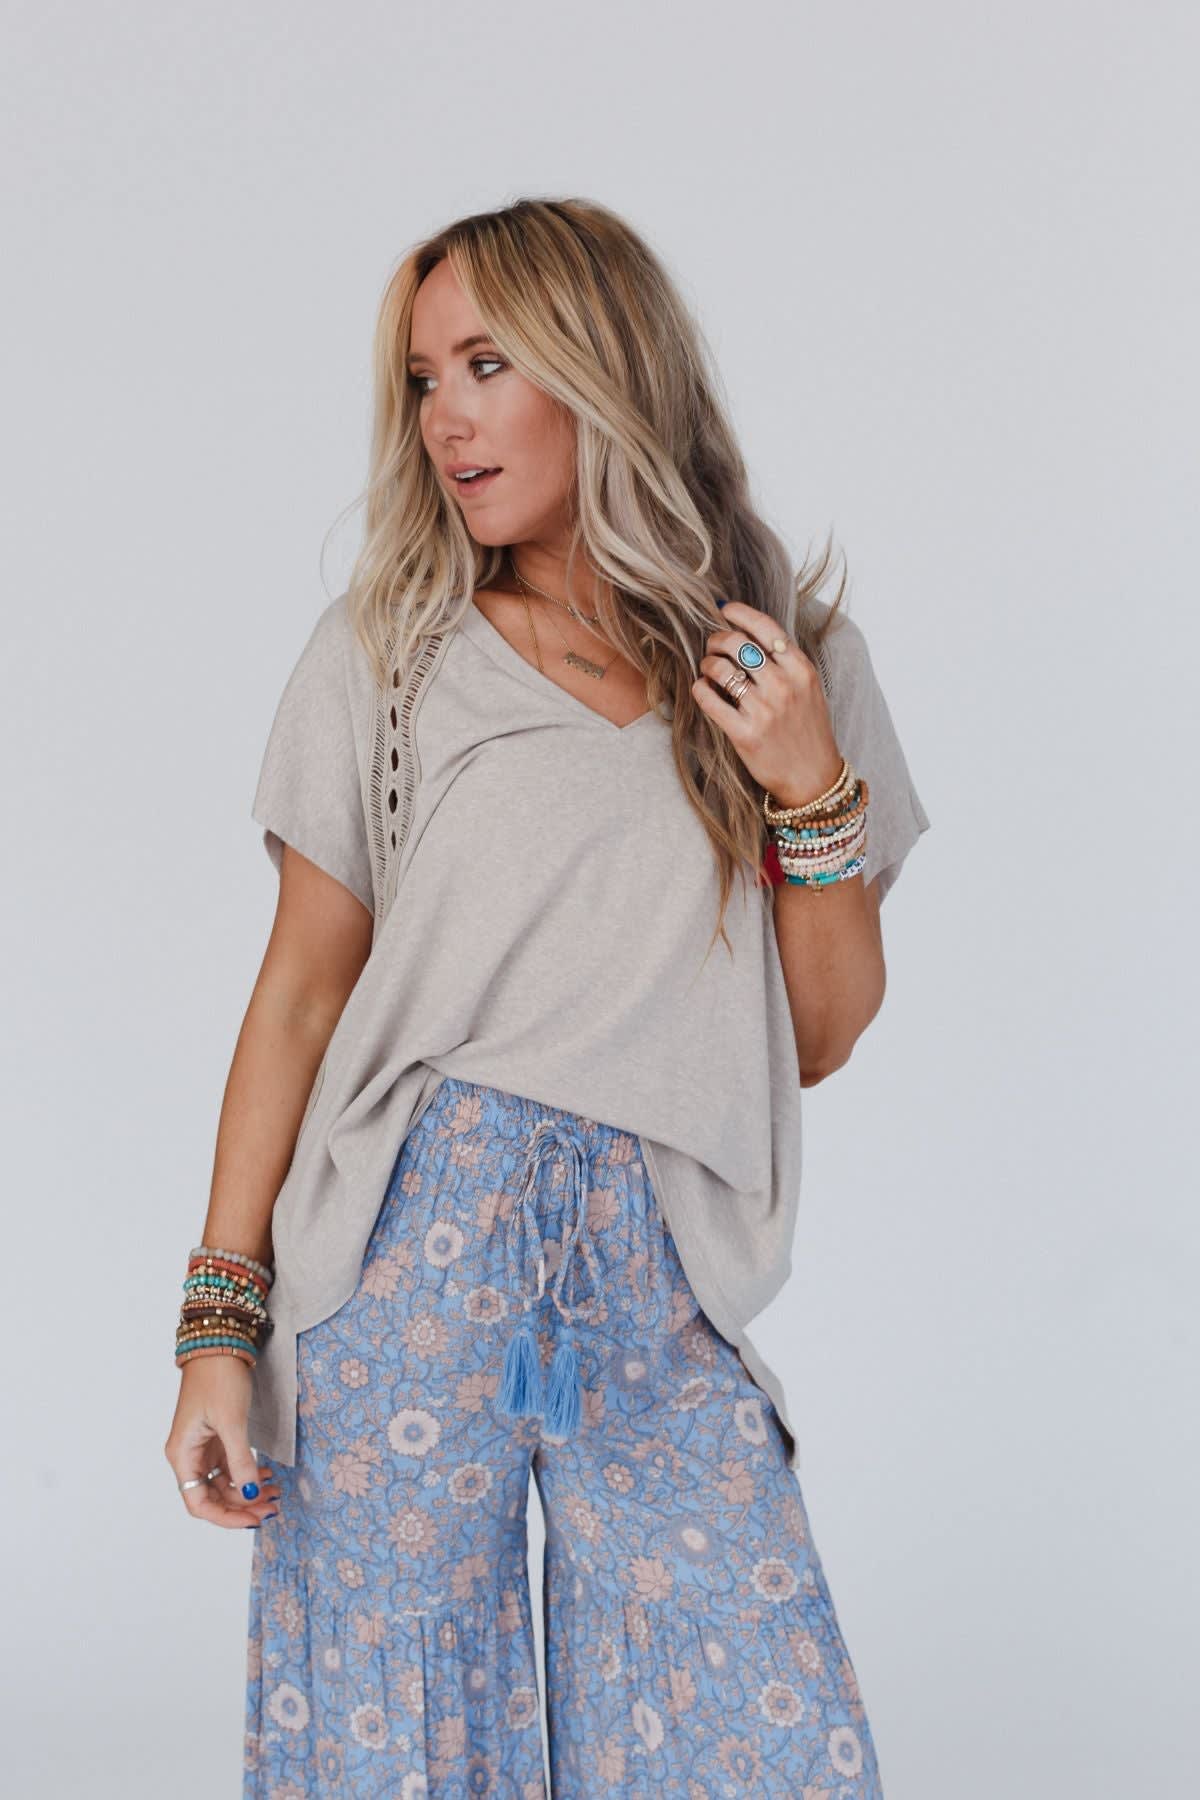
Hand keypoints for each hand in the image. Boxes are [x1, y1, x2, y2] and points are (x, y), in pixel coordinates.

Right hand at [164, 1356, 281, 1529]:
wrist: (221, 1343)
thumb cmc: (218, 1377)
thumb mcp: (232, 1422)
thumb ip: (240, 1461)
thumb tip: (251, 1495)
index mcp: (182, 1454)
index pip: (198, 1503)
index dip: (225, 1517)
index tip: (254, 1519)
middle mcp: (189, 1455)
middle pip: (213, 1497)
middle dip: (242, 1505)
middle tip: (273, 1508)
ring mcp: (203, 1446)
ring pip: (224, 1483)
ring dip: (248, 1491)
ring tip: (276, 1492)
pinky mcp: (217, 1436)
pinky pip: (231, 1467)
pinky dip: (248, 1474)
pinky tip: (268, 1476)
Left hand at [692, 600, 843, 807]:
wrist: (813, 778)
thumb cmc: (808, 730)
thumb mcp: (808, 688)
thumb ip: (785, 662)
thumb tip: (748, 634)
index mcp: (801, 669)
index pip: (765, 627)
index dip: (739, 613)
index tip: (724, 610)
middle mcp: (783, 686)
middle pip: (736, 643)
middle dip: (716, 639)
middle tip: (712, 647)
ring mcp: (763, 710)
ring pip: (720, 668)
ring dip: (707, 664)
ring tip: (709, 671)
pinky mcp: (744, 734)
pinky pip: (709, 699)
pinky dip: (700, 689)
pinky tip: (703, 689)